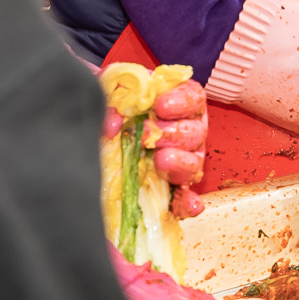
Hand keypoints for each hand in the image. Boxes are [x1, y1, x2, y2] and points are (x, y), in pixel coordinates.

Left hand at [116, 79, 207, 215]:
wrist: (103, 133)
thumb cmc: (116, 109)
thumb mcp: (113, 94)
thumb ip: (112, 99)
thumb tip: (113, 122)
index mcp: (178, 104)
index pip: (193, 97)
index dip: (182, 101)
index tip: (161, 105)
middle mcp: (186, 132)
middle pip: (194, 132)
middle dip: (173, 133)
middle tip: (147, 133)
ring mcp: (183, 162)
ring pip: (194, 163)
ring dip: (180, 163)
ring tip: (161, 161)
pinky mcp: (173, 189)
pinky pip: (187, 198)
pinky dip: (189, 203)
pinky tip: (188, 205)